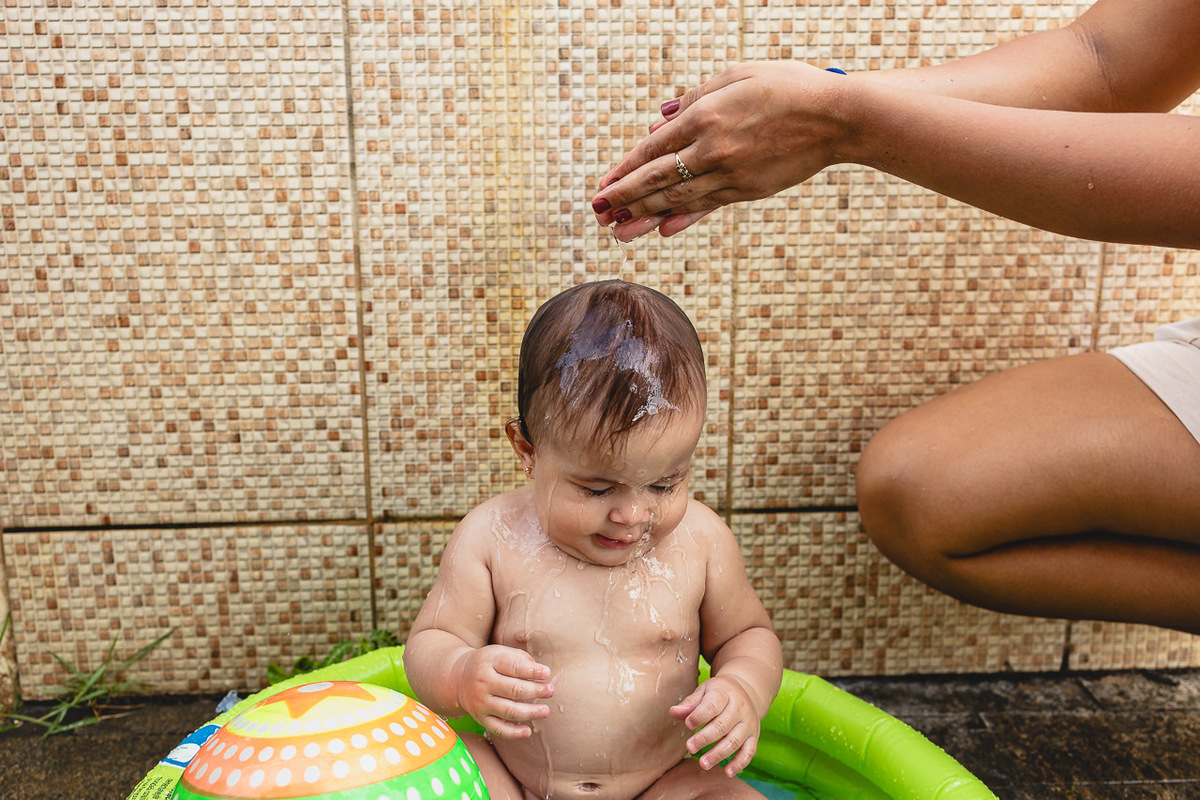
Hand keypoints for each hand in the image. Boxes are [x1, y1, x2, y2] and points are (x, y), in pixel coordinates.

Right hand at [454, 645, 554, 738]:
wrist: (458, 678)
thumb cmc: (488, 663)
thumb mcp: (500, 652)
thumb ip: (520, 659)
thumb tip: (541, 673)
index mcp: (489, 662)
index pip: (513, 667)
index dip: (532, 671)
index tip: (547, 673)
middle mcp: (483, 683)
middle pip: (513, 690)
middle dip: (535, 691)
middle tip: (551, 690)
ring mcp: (481, 702)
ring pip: (508, 711)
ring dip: (530, 712)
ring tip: (546, 711)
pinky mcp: (480, 718)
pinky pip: (498, 729)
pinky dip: (513, 732)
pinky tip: (528, 731)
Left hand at [591, 61, 852, 240]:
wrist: (835, 118)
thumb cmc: (787, 88)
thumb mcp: (735, 77)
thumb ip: (695, 98)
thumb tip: (659, 123)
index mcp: (704, 116)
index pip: (651, 149)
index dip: (623, 169)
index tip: (602, 186)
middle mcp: (711, 149)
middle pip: (655, 179)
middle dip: (623, 198)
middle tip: (598, 214)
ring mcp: (729, 174)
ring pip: (677, 199)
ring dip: (644, 216)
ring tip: (618, 232)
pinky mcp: (747, 190)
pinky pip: (706, 207)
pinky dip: (682, 219)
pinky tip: (662, 230)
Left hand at [670, 676, 760, 777]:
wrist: (746, 691)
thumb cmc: (719, 693)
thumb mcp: (704, 691)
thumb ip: (690, 703)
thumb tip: (673, 712)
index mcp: (725, 693)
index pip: (713, 705)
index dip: (699, 716)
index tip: (688, 724)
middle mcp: (740, 708)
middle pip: (723, 725)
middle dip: (705, 738)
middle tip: (690, 747)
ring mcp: (748, 723)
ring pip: (734, 741)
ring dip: (718, 754)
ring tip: (703, 764)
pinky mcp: (754, 736)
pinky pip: (749, 752)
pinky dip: (739, 764)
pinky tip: (727, 773)